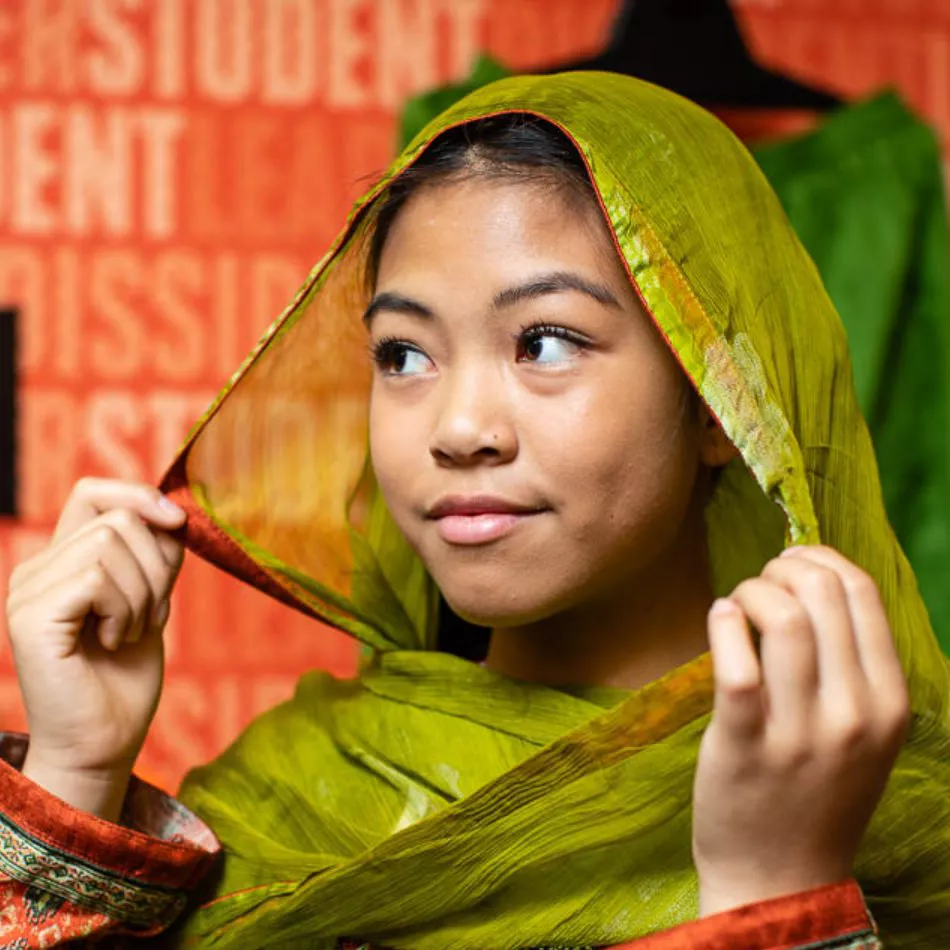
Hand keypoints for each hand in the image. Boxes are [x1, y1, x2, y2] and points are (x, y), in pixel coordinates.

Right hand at [7, 479, 186, 820]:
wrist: (106, 740)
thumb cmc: (127, 674)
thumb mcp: (152, 597)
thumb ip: (153, 553)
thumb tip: (174, 510)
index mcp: (63, 560)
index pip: (93, 492)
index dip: (140, 495)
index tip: (178, 522)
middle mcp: (37, 569)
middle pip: (118, 518)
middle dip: (155, 567)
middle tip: (146, 617)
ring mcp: (27, 591)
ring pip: (110, 544)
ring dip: (142, 593)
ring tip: (128, 632)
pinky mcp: (30, 616)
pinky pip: (97, 578)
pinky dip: (124, 609)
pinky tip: (114, 641)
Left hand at [693, 545, 908, 916]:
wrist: (781, 877)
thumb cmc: (818, 792)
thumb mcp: (863, 731)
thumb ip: (853, 664)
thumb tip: (818, 579)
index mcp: (889, 702)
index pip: (863, 594)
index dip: (821, 558)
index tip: (792, 560)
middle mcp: (854, 713)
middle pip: (822, 594)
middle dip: (782, 568)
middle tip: (760, 582)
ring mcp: (800, 731)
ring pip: (782, 617)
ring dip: (751, 590)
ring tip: (738, 603)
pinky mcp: (745, 743)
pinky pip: (735, 660)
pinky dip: (724, 622)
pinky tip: (719, 619)